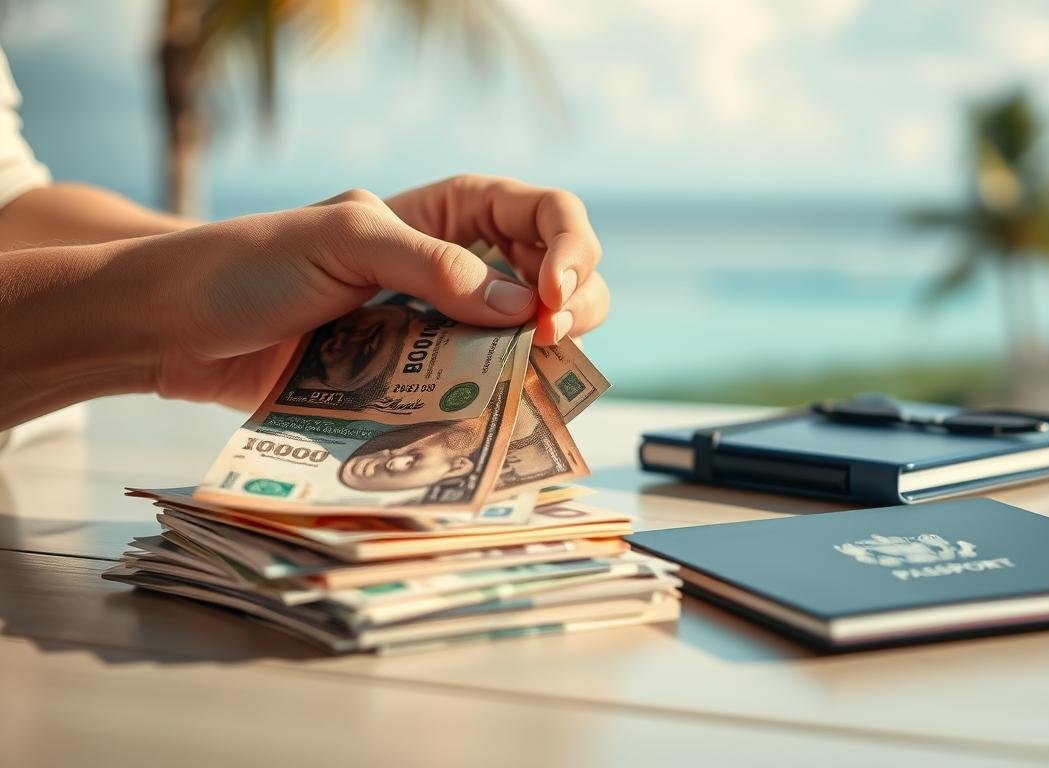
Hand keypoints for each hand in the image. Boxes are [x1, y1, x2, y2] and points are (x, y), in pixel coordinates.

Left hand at [145, 188, 547, 410]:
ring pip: (525, 342)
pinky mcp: (410, 385)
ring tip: (532, 385)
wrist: (169, 331)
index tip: (552, 300)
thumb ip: (434, 266)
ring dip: (546, 362)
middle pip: (556, 279)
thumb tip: (526, 308)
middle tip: (551, 343)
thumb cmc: (245, 264)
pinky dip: (500, 405)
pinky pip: (475, 393)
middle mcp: (453, 269)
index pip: (542, 215)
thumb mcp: (342, 240)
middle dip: (576, 305)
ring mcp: (435, 330)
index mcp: (443, 215)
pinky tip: (500, 421)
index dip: (570, 249)